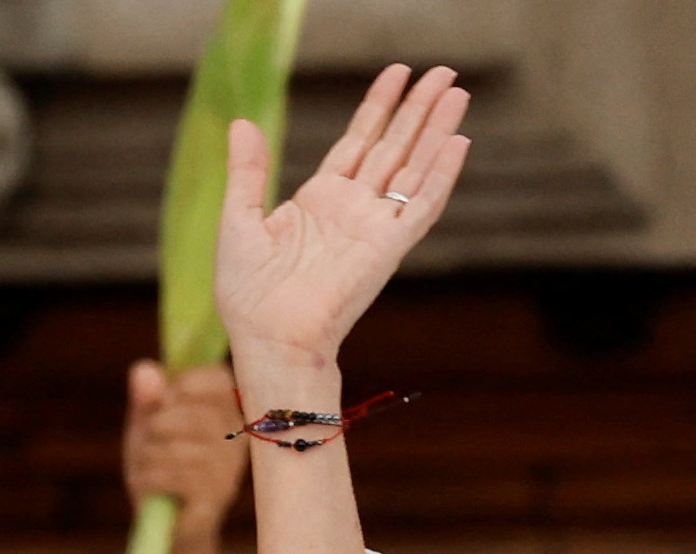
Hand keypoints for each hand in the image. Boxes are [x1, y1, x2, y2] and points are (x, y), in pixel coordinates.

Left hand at [125, 359, 248, 534]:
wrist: (165, 528)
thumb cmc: (160, 470)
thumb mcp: (147, 428)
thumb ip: (146, 398)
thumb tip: (144, 371)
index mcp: (226, 412)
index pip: (218, 379)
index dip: (185, 383)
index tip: (164, 400)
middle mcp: (236, 438)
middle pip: (194, 414)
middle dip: (157, 425)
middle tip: (150, 441)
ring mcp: (229, 470)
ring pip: (180, 448)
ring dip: (150, 456)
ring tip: (148, 467)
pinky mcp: (215, 498)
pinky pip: (176, 476)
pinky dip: (151, 478)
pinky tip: (150, 486)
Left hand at [214, 65, 471, 378]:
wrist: (268, 338)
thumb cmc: (248, 295)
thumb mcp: (238, 219)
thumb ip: (247, 172)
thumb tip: (241, 123)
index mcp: (320, 200)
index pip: (358, 142)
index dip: (378, 107)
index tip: (398, 73)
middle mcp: (352, 209)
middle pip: (394, 147)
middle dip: (417, 109)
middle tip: (443, 72)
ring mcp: (373, 227)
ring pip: (414, 167)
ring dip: (436, 130)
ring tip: (456, 92)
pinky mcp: (388, 249)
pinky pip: (422, 207)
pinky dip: (440, 177)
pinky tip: (457, 143)